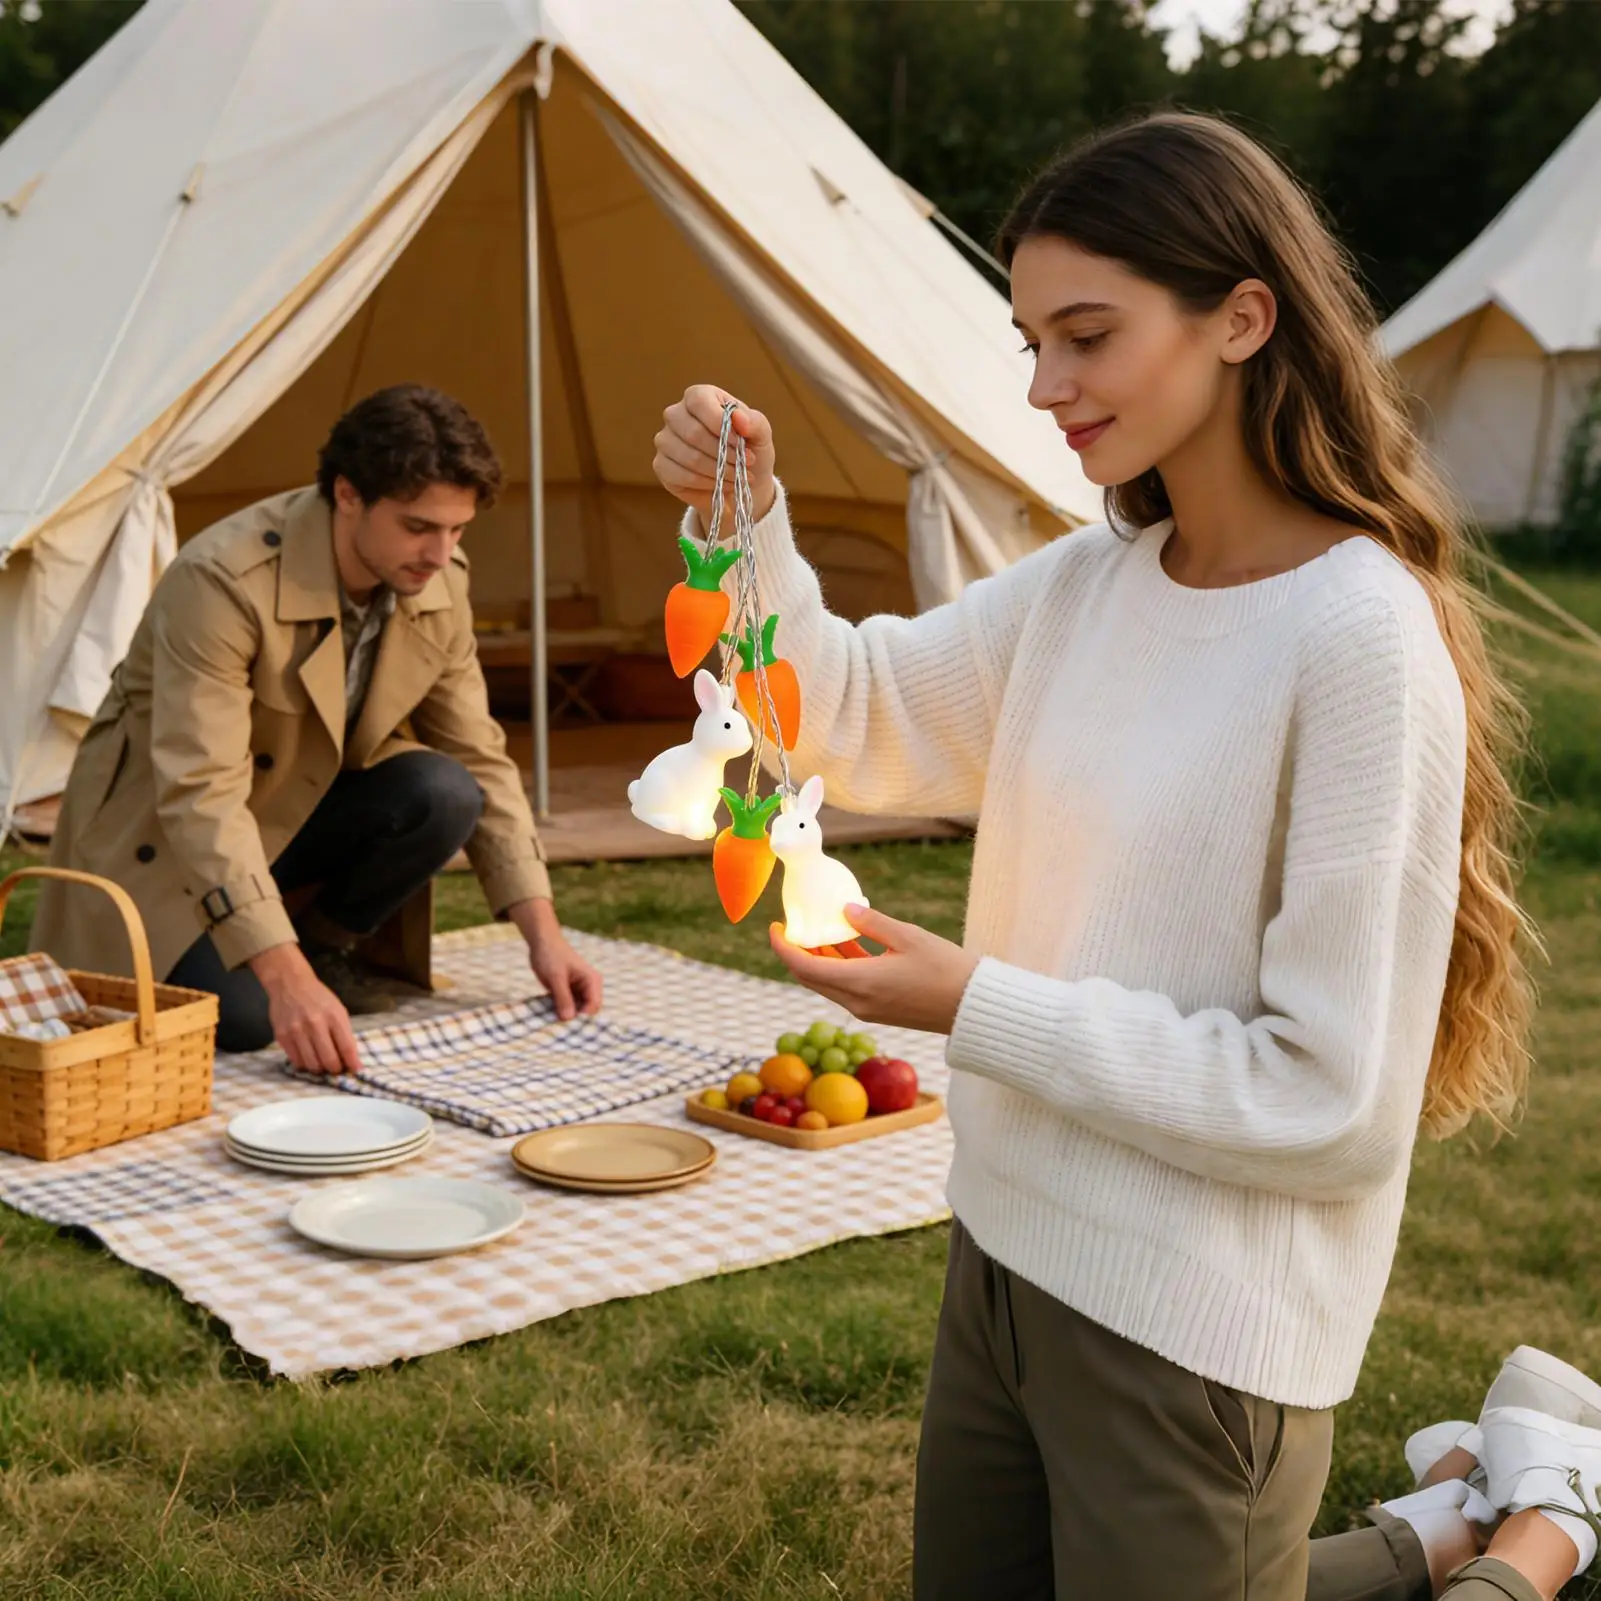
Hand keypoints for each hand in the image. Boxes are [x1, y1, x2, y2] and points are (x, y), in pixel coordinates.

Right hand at [250, 943, 360, 1073]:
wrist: (290, 984)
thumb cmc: (319, 998)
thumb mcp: (338, 1010)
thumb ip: (344, 1034)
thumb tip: (350, 1060)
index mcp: (334, 1016)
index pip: (346, 1047)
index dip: (352, 1063)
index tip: (356, 1071)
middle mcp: (315, 1024)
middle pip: (329, 1060)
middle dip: (336, 1069)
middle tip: (337, 1069)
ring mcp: (296, 1031)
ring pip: (312, 1064)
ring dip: (320, 1069)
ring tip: (323, 1065)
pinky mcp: (282, 1036)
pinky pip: (296, 1060)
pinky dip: (305, 1064)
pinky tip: (309, 1058)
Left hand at [508, 898, 602, 1020]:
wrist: (542, 942)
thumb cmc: (551, 955)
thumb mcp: (556, 977)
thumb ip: (563, 997)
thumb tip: (568, 1019)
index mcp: (592, 981)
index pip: (593, 1006)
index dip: (581, 1018)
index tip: (565, 1025)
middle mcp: (588, 987)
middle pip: (586, 1011)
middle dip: (573, 1019)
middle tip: (556, 1026)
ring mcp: (578, 991)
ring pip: (576, 1011)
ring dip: (565, 1017)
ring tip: (551, 1022)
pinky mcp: (568, 993)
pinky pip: (567, 1007)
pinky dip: (559, 1011)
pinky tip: (548, 1015)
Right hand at [653, 384, 775, 526]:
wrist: (741, 482)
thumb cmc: (749, 450)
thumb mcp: (761, 434)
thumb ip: (755, 422)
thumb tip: (738, 418)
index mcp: (699, 397)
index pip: (699, 401)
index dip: (720, 423)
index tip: (741, 443)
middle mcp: (676, 415)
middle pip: (693, 432)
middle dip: (723, 454)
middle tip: (744, 464)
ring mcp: (665, 440)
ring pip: (689, 457)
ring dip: (718, 471)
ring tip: (737, 476)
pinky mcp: (662, 466)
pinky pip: (682, 476)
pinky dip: (707, 484)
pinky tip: (721, 485)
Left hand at [767, 905, 979, 1035]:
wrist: (972, 1006)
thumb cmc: (946, 969)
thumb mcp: (908, 937)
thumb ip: (872, 922)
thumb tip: (844, 909)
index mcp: (859, 983)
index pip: (803, 968)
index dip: (783, 948)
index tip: (775, 927)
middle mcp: (857, 1001)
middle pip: (810, 978)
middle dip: (797, 952)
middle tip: (794, 924)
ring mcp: (866, 1009)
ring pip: (828, 984)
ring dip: (819, 959)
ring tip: (818, 929)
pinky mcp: (878, 1011)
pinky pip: (846, 988)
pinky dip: (839, 967)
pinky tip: (846, 943)